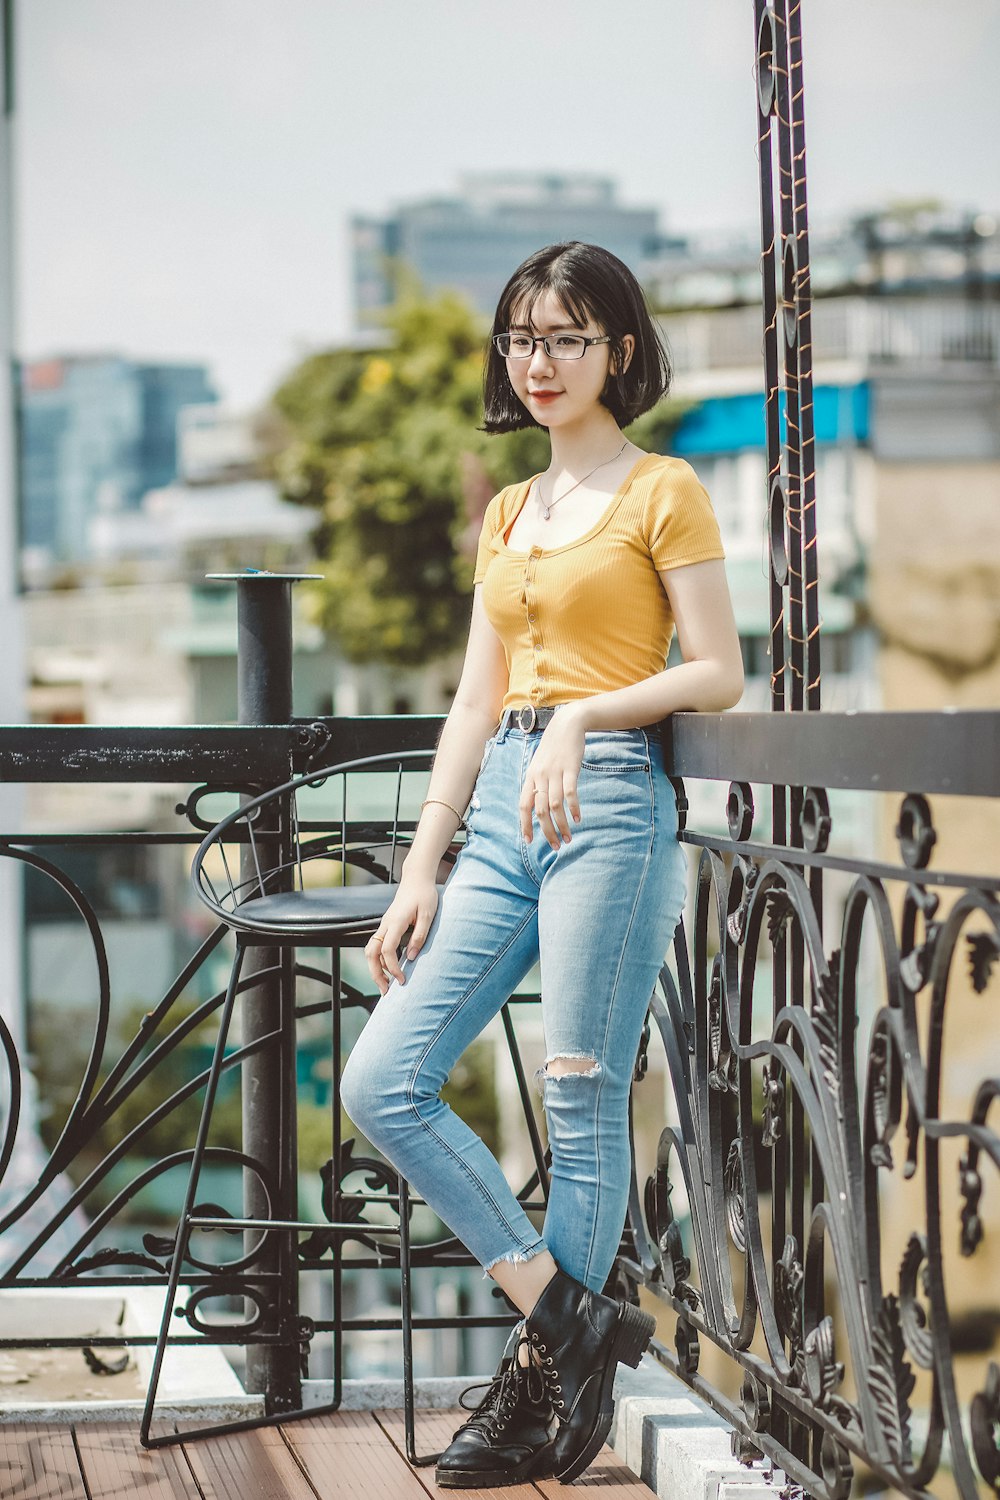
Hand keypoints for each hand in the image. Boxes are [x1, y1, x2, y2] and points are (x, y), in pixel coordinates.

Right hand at [364, 877, 438, 994]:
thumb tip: (410, 957)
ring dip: (376, 969)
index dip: (392, 967)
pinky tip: (390, 970)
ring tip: (386, 985)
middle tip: (385, 992)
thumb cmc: (424, 895)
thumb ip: (419, 936)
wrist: (417, 878)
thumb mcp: (428, 915)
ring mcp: (384, 925)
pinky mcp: (387, 926)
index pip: (386, 949)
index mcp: (395, 922)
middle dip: (375, 974)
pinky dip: (381, 960)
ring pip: (371, 950)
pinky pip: (378, 946)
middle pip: (370, 952)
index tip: (401, 979)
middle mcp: (385, 924)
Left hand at [518, 707, 587, 849]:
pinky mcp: (570, 769)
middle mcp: (540, 777)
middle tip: (556, 846)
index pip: (524, 806)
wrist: (566, 725)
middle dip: (547, 831)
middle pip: (540, 810)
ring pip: (555, 805)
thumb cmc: (553, 749)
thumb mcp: (540, 765)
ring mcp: (555, 773)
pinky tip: (578, 819)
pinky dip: (573, 808)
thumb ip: (537, 784)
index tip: (529, 841)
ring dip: (562, 825)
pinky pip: (570, 793)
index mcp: (531, 777)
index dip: (525, 824)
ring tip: (568, 838)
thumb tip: (537, 808)